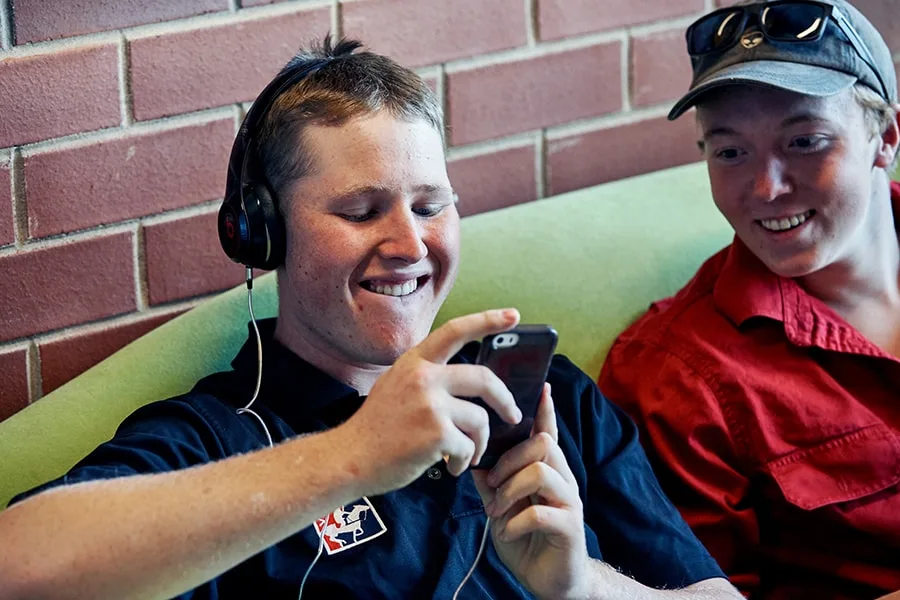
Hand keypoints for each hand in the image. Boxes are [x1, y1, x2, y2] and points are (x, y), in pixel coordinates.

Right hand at [339, 309, 523, 496]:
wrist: (349, 459)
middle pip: (484, 378)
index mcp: (414, 362)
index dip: (487, 321)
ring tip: (464, 455)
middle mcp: (423, 377)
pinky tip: (449, 467)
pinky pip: (468, 447)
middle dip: (505, 400)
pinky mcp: (436, 434)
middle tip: (513, 414)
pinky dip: (463, 462)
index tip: (513, 315)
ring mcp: (430, 405)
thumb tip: (464, 380)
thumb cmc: (375, 429)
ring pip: (480, 420)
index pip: (455, 331)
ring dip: (478, 443)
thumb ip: (427, 377)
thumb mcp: (395, 385)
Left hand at [472, 384, 589, 599]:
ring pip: (541, 472)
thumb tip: (472, 452)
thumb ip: (490, 478)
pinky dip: (514, 522)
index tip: (540, 386)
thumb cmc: (525, 538)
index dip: (545, 410)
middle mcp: (563, 480)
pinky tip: (505, 532)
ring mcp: (568, 503)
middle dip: (509, 459)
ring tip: (496, 510)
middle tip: (491, 484)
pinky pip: (541, 512)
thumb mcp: (500, 504)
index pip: (547, 432)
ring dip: (510, 490)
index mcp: (547, 470)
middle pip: (543, 444)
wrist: (550, 582)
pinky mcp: (569, 528)